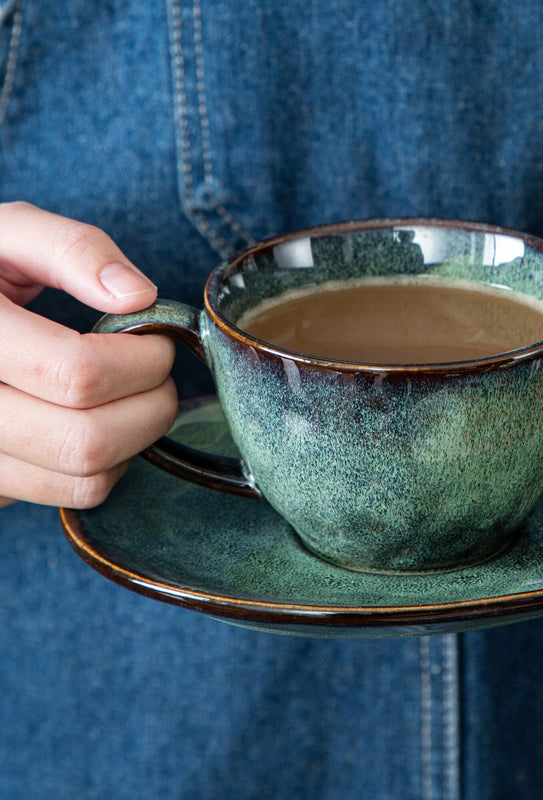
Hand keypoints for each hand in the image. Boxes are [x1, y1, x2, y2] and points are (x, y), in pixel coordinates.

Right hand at [0, 202, 176, 508]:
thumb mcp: (7, 234)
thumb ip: (72, 248)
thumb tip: (139, 295)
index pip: (78, 375)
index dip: (142, 360)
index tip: (156, 340)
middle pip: (87, 440)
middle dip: (151, 405)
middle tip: (156, 373)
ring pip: (85, 478)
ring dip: (136, 439)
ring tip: (131, 395)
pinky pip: (73, 494)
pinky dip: (109, 464)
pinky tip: (99, 421)